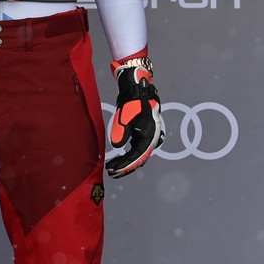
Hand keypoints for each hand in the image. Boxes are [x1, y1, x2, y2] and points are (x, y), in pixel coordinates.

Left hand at [106, 56, 162, 178]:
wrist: (139, 90)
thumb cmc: (132, 101)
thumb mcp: (124, 116)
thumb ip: (121, 132)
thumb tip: (117, 146)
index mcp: (149, 134)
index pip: (137, 155)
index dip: (125, 165)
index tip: (113, 170)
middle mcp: (152, 138)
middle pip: (140, 158)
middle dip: (125, 167)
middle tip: (111, 173)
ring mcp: (150, 137)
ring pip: (139, 156)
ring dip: (127, 163)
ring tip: (113, 169)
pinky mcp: (144, 135)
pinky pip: (138, 150)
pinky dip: (129, 156)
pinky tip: (119, 159)